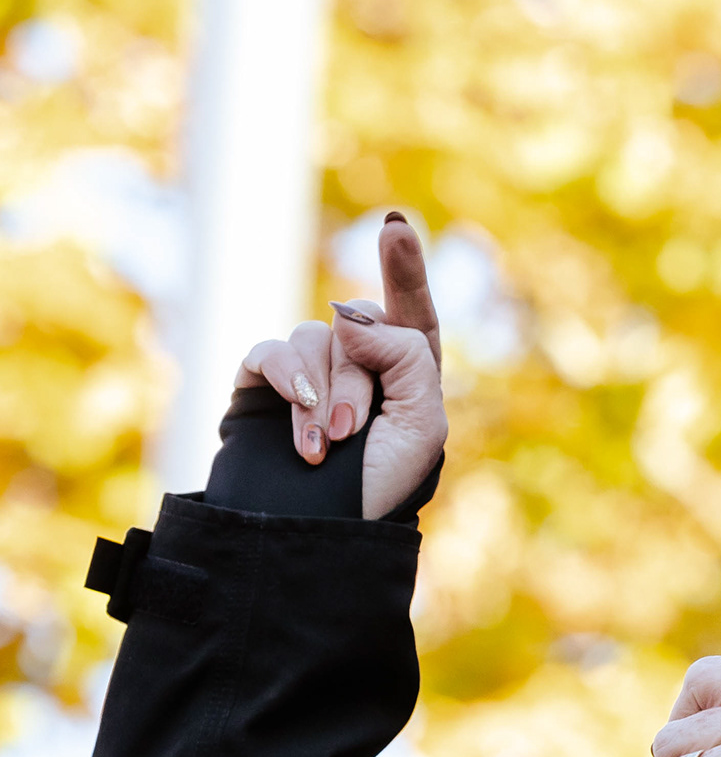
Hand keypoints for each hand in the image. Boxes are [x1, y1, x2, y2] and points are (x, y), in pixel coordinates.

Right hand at [233, 213, 446, 517]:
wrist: (312, 530)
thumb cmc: (377, 486)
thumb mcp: (421, 424)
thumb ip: (406, 355)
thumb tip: (348, 317)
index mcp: (408, 379)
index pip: (411, 314)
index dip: (404, 269)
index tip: (393, 226)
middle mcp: (360, 367)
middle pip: (360, 323)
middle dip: (356, 378)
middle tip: (351, 433)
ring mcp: (310, 372)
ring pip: (315, 336)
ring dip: (321, 393)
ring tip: (324, 445)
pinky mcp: (264, 381)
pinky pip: (273, 350)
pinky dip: (287, 380)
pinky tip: (300, 422)